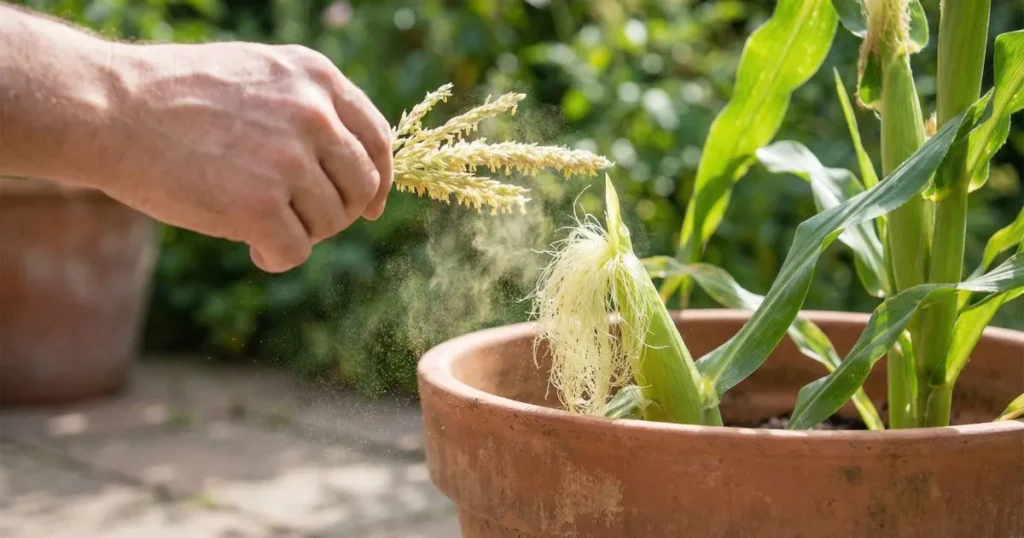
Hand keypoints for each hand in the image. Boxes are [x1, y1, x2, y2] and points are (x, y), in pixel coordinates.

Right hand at [99, 42, 392, 271]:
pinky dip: (276, 258)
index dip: (379, 180)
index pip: (377, 140)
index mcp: (317, 79)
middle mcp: (313, 115)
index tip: (372, 206)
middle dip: (338, 213)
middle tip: (301, 220)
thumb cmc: (178, 96)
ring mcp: (288, 161)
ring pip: (331, 222)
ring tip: (260, 222)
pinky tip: (252, 247)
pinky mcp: (259, 206)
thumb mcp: (259, 75)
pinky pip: (295, 252)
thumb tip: (352, 161)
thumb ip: (310, 108)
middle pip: (361, 186)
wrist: (110, 109)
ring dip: (301, 233)